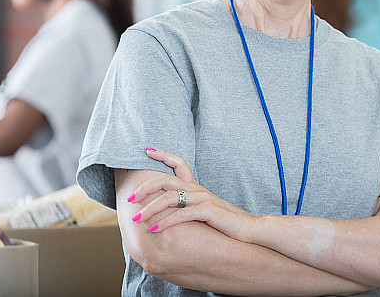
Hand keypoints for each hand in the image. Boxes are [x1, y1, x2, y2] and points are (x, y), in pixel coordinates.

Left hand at [127, 147, 256, 240]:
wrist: (250, 230)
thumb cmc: (226, 223)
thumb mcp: (205, 210)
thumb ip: (189, 206)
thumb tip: (169, 209)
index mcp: (197, 187)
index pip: (179, 163)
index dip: (163, 154)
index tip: (146, 150)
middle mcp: (198, 189)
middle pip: (166, 180)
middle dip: (144, 188)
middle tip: (129, 198)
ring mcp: (203, 199)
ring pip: (170, 197)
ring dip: (150, 208)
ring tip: (136, 219)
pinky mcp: (208, 211)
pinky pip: (181, 214)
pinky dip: (165, 222)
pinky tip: (154, 230)